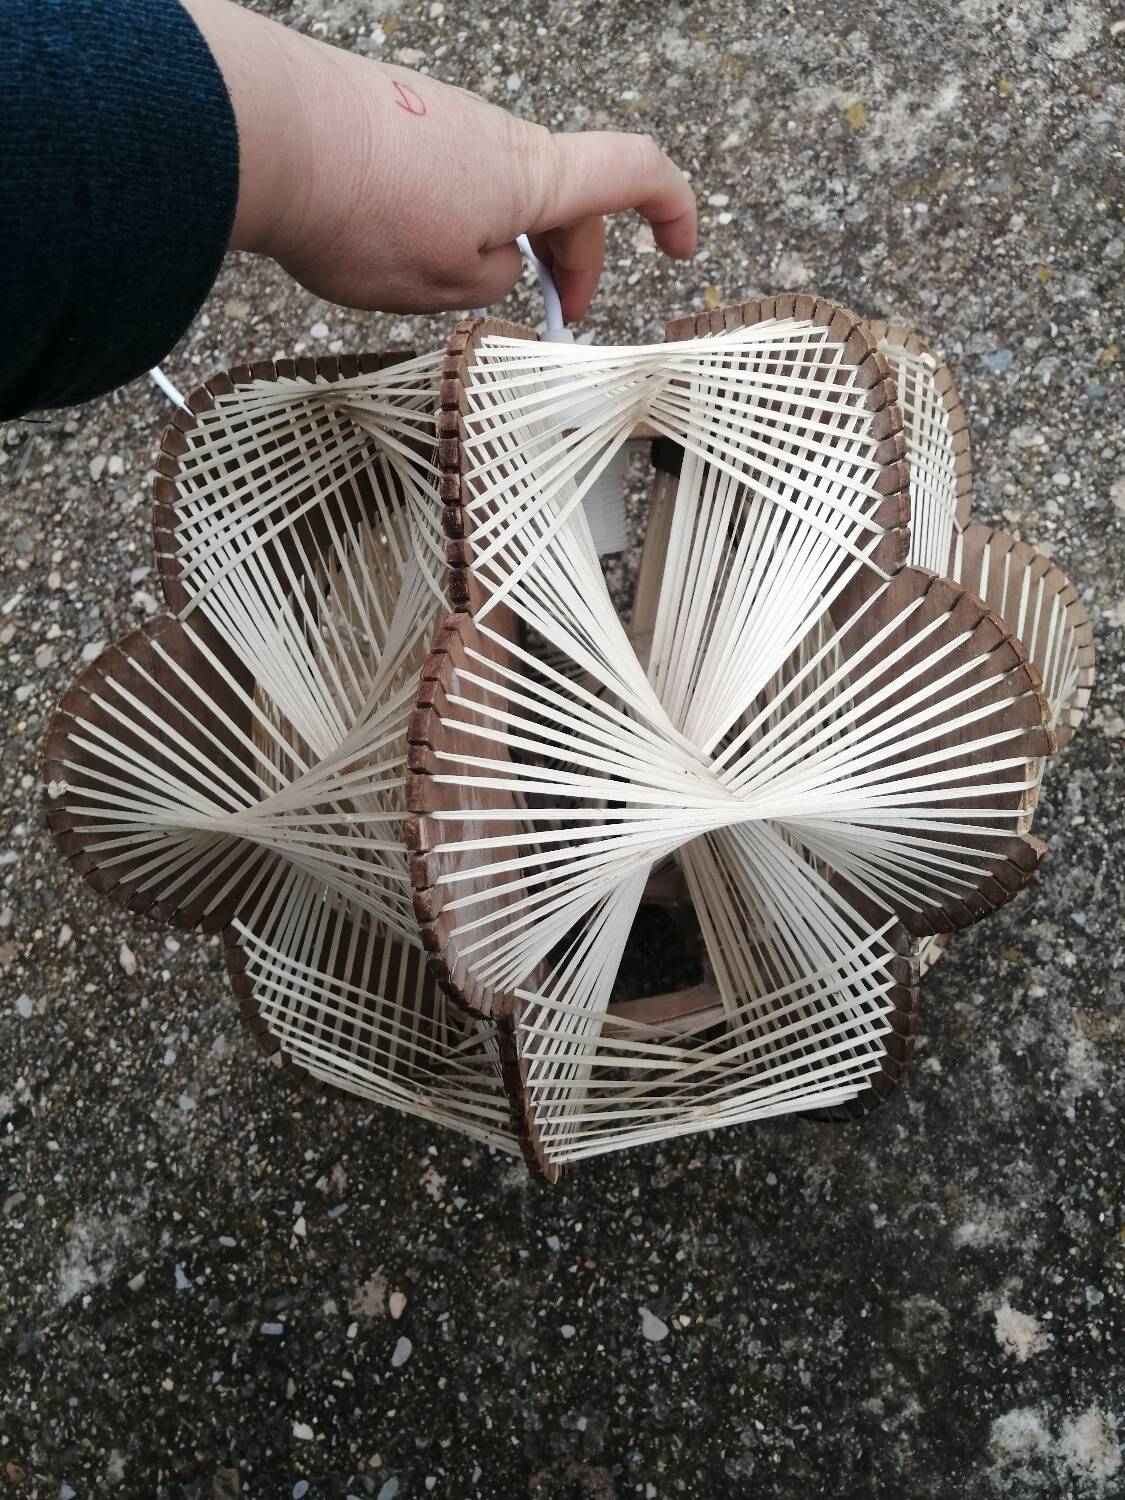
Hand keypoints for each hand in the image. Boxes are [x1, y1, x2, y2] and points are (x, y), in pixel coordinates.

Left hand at [184, 0, 697, 321]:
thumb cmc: (363, 213)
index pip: (635, 173)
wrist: (264, 133)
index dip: (673, 208)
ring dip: (500, 241)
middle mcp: (499, 135)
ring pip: (500, 187)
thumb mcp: (449, 285)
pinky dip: (451, 214)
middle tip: (554, 315)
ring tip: (453, 291)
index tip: (680, 248)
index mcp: (535, 176)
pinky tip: (400, 249)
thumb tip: (497, 261)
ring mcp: (445, 119)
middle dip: (570, 259)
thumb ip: (495, 281)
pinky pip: (447, 171)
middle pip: (563, 195)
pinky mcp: (395, 115)